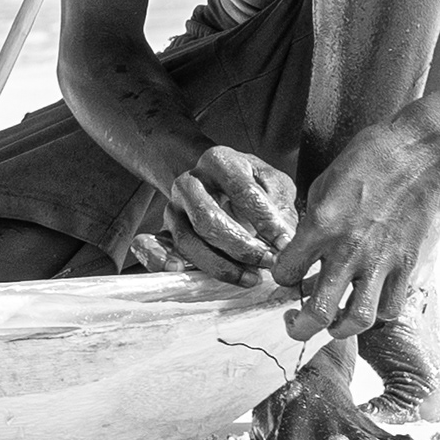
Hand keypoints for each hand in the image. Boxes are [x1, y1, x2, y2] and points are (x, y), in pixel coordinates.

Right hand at [156, 146, 298, 283]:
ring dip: (220, 265)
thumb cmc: (252, 185)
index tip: (285, 244)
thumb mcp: (273, 184)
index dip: (266, 221)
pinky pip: (152, 245)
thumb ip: (281, 210)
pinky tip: (178, 270)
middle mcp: (189, 181)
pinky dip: (159, 259)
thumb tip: (287, 244)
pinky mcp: (164, 229)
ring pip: (187, 239)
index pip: (242, 192)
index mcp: (218, 161)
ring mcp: (173, 206)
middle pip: (208, 218)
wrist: (216, 180)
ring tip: (250, 278)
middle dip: (241, 246)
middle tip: (267, 262)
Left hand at [273, 120, 439, 343]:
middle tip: (294, 323)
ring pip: (357, 320)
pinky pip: (391, 307)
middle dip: (299, 328)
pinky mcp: (407, 264)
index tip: (285, 275)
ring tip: (332, 323)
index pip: (285, 273)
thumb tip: (303, 249)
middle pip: (318, 313)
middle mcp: (348, 250)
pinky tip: (368, 303)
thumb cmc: (366, 160)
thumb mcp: (322, 185)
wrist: (416, 153)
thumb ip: (311, 223)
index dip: (280, 279)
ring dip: (339, 329)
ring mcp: (380, 261)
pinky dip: (377, 313)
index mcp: (320, 226)